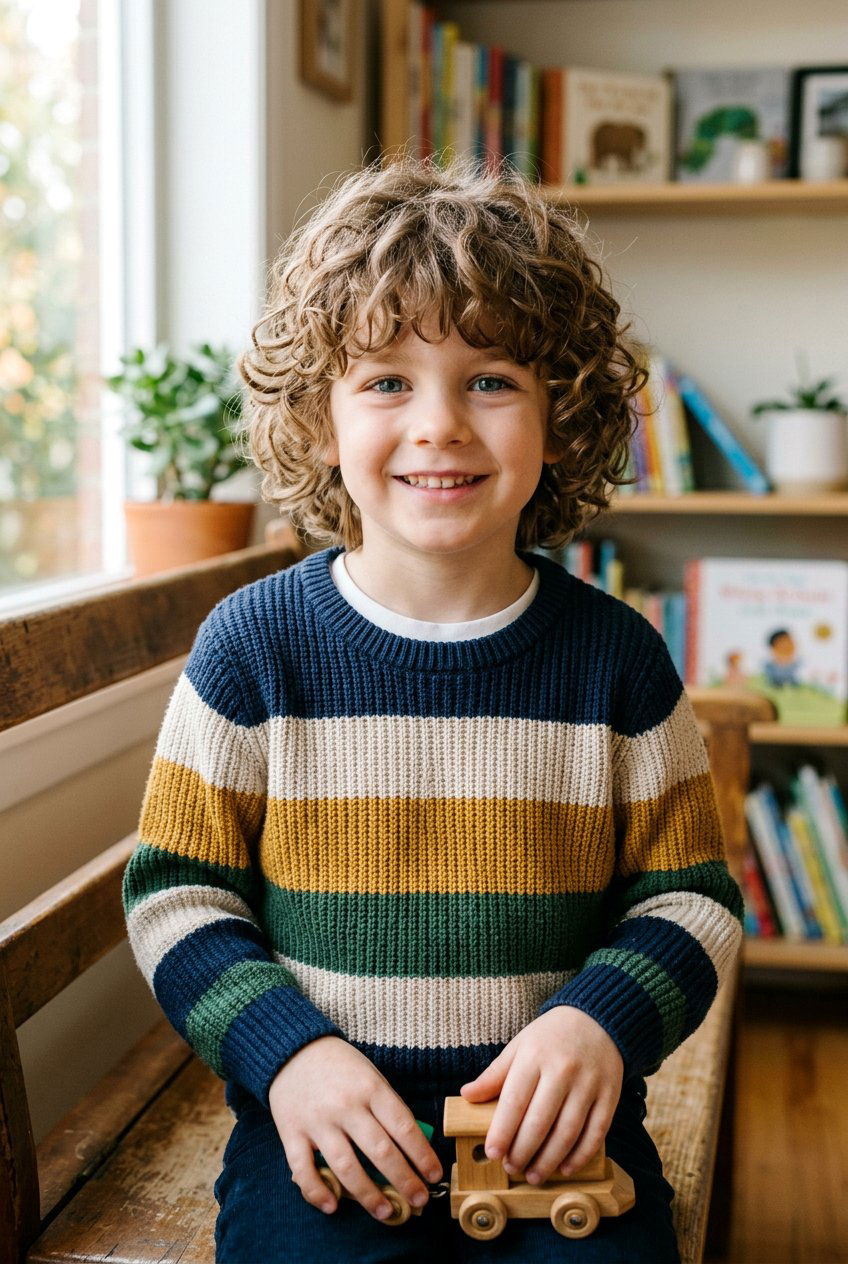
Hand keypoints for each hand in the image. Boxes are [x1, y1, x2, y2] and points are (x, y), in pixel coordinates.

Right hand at [268, 1036, 442, 1219]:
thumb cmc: (339, 1065)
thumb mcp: (370, 1075)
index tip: (434, 1175)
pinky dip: (318, 1191)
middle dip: (404, 1180)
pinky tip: (333, 1206)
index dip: (422, 1155)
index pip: (403, 1126)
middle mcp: (346, 1105)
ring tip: (386, 1213)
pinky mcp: (291, 1132)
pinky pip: (304, 1170)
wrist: (292, 1050)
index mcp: (370, 1088)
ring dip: (368, 1195)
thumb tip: (412, 1146)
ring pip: (346, 1166)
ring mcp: (318, 1121)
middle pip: (380, 1151)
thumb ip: (387, 1107)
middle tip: (418, 1201)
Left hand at [459, 1006, 623, 1184]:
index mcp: (535, 1056)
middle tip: (512, 1168)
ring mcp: (589, 1083)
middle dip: (523, 1151)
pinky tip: (566, 1168)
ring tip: (534, 1175)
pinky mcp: (610, 1095)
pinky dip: (581, 1155)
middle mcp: (563, 1069)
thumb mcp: (520, 1045)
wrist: (597, 1018)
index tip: (493, 1153)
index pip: (514, 1100)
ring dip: (549, 1160)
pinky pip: (596, 1132)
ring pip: (568, 1131)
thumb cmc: (551, 1035)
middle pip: (540, 1121)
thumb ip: (495, 1074)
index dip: (502, 1131)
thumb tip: (467, 1095)